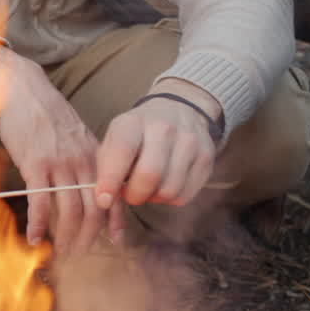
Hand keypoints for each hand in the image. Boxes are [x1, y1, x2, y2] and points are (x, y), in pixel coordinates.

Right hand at [0, 47, 105, 253]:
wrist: (22, 89)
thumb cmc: (45, 111)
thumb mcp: (75, 133)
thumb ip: (84, 157)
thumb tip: (87, 182)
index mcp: (95, 155)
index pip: (112, 194)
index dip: (114, 221)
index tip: (115, 240)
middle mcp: (82, 162)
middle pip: (94, 209)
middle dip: (89, 236)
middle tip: (81, 254)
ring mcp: (60, 164)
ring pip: (70, 210)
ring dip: (67, 236)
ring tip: (62, 252)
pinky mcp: (35, 164)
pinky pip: (41, 202)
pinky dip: (39, 223)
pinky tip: (35, 238)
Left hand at [94, 80, 219, 240]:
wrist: (179, 111)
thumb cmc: (137, 133)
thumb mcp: (114, 138)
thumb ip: (106, 165)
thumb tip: (105, 199)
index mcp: (133, 122)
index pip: (122, 151)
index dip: (110, 180)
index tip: (103, 200)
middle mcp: (164, 129)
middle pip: (149, 175)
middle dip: (134, 195)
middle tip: (128, 195)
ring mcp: (189, 142)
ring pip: (169, 190)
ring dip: (152, 198)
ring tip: (146, 188)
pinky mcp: (206, 158)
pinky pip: (185, 194)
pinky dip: (169, 198)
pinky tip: (163, 185)